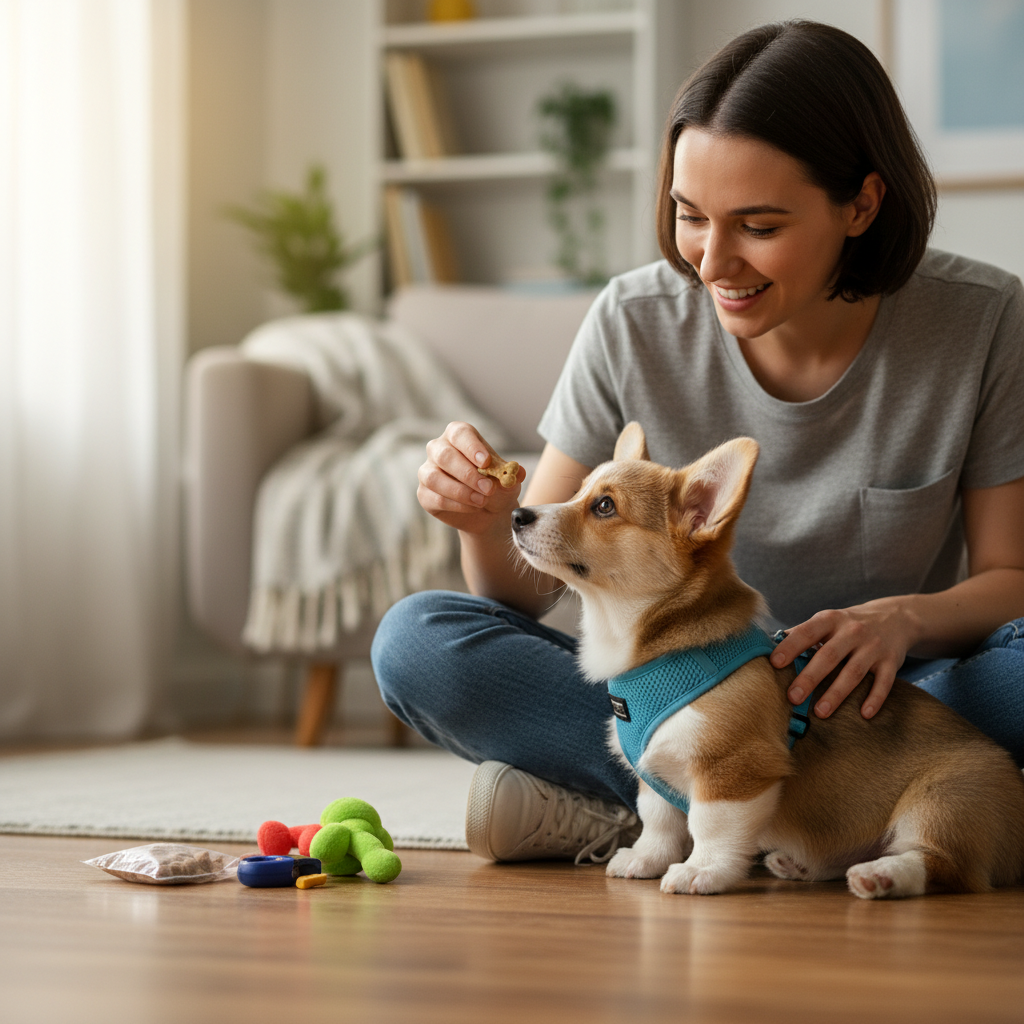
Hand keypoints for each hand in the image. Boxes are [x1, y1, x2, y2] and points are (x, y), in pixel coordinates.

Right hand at [417, 421, 524, 535]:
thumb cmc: (496, 487)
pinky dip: (456, 505)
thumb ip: (512, 474)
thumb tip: (518, 471)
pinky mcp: (424, 494)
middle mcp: (439, 449)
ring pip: (434, 478)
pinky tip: (473, 507)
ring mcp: (428, 471)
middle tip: (488, 489)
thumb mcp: (508, 480)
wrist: (488, 512)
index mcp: (459, 436)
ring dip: (460, 491)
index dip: (471, 447)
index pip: (460, 434)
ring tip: (482, 501)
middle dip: (468, 474)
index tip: (486, 462)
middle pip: (444, 455)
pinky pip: (435, 498)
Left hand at [769, 599, 917, 719]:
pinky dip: (875, 698)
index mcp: (831, 620)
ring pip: (853, 672)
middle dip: (810, 677)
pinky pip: (884, 682)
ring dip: (836, 694)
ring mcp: (873, 647)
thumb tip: (768, 644)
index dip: (790, 647)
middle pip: (829, 656)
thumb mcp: (827, 621)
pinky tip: (864, 714)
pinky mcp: (891, 661)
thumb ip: (802, 633)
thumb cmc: (849, 624)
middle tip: (792, 697)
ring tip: (820, 712)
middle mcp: (852, 631)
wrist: (896, 617)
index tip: (775, 663)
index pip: (807, 632)